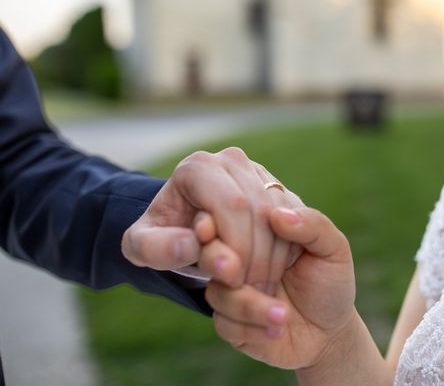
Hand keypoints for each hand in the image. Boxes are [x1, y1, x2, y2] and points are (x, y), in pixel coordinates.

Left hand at [122, 147, 302, 289]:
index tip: (232, 281)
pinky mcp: (276, 186)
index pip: (232, 204)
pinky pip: (292, 218)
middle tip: (249, 290)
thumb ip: (157, 249)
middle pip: (258, 209)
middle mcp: (231, 160)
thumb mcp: (144, 248)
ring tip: (257, 287)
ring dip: (273, 256)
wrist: (183, 226)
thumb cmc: (165, 236)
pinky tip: (269, 274)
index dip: (237, 245)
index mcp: (198, 167)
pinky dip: (284, 250)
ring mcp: (257, 170)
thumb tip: (189, 245)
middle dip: (256, 255)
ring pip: (279, 214)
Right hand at [205, 207, 355, 369]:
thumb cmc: (331, 282)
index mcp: (260, 228)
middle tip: (255, 279)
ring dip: (250, 305)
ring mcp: (231, 287)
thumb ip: (313, 226)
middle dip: (226, 264)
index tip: (221, 230)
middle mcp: (239, 255)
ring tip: (284, 316)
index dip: (222, 222)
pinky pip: (224, 321)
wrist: (329, 332)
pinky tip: (276, 330)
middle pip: (211, 250)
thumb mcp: (334, 249)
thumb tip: (277, 213)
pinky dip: (252, 327)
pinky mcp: (228, 319)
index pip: (231, 215)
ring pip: (217, 290)